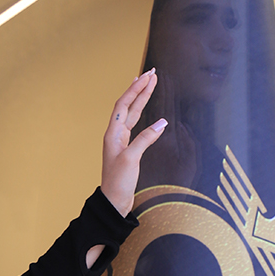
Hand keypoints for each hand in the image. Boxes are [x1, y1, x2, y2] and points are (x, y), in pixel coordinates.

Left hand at [99, 68, 166, 216]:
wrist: (114, 201)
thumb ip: (145, 140)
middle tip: (151, 74)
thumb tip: (161, 123)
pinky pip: (137, 126)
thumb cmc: (118, 182)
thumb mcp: (132, 159)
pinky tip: (150, 111)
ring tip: (150, 84)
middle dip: (140, 89)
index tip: (146, 76)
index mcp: (113, 134)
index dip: (135, 89)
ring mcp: (122, 142)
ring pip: (132, 114)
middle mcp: (116, 135)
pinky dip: (144, 115)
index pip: (124, 105)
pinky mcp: (128, 149)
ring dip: (141, 99)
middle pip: (128, 106)